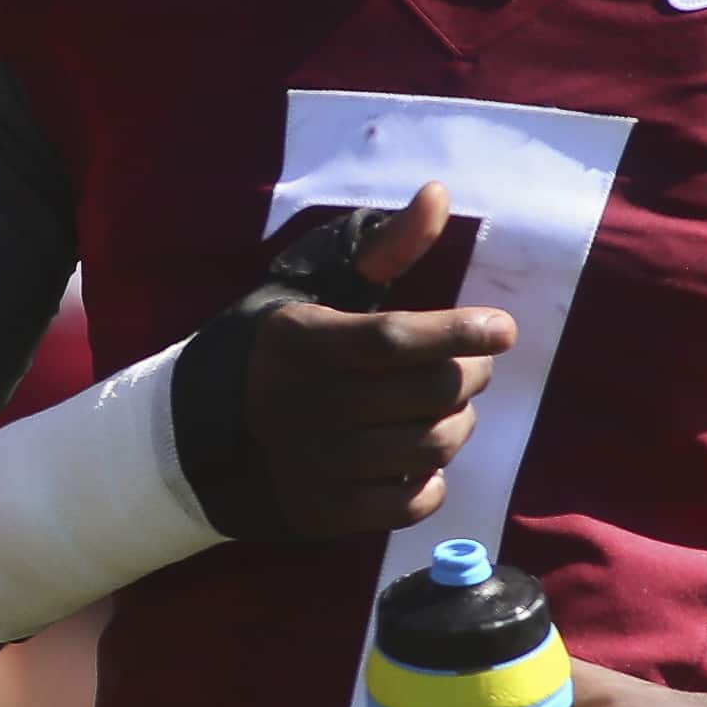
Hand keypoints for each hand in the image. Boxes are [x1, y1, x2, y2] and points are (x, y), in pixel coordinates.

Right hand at [179, 183, 514, 540]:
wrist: (203, 432)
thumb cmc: (280, 347)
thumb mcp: (318, 287)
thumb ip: (384, 245)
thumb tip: (438, 193)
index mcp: (304, 341)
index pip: (395, 339)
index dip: (459, 332)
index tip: (503, 328)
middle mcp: (306, 405)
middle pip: (429, 394)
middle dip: (470, 374)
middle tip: (471, 365)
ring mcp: (316, 465)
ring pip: (430, 447)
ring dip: (459, 423)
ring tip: (448, 407)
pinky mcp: (326, 512)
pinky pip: (413, 503)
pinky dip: (433, 479)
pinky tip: (420, 455)